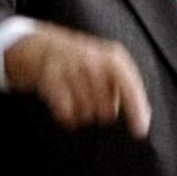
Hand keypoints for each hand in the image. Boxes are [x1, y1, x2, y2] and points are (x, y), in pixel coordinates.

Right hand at [4, 26, 151, 136]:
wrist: (36, 44)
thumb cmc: (77, 60)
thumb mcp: (105, 65)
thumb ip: (121, 87)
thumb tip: (137, 117)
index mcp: (113, 57)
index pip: (130, 86)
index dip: (137, 109)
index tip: (140, 131)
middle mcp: (94, 60)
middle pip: (106, 107)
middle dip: (99, 110)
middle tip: (87, 97)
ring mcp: (71, 67)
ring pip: (86, 111)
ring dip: (81, 113)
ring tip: (73, 98)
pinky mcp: (50, 78)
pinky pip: (65, 110)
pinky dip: (66, 115)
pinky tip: (65, 112)